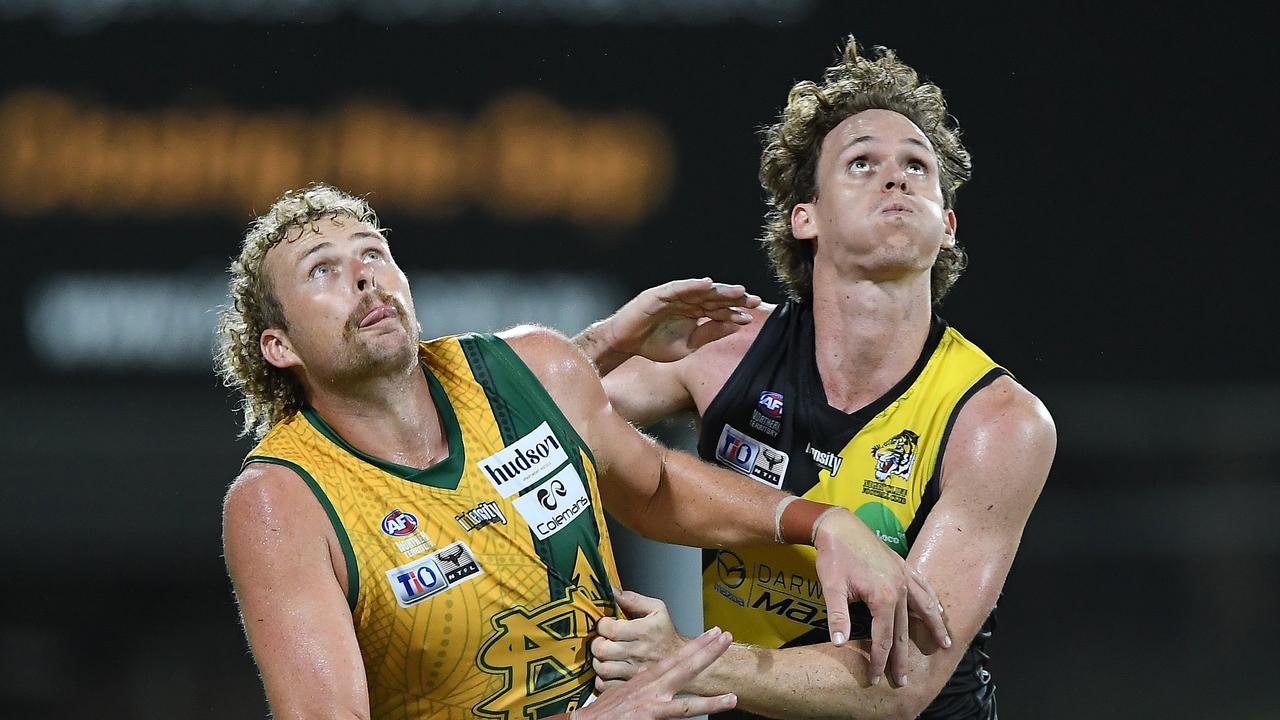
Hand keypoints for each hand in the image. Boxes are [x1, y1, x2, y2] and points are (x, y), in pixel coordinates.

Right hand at [581, 613, 735, 718]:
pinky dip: (692, 717)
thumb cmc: (604, 709)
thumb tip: (655, 675)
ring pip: (688, 706)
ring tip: (733, 698)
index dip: (697, 644)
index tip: (715, 632)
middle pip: (685, 668)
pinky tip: (709, 715)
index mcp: (648, 677)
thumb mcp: (623, 688)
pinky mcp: (650, 719)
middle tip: (727, 638)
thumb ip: (643, 682)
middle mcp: (653, 688)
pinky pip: (676, 719)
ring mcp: (653, 706)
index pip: (677, 657)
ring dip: (711, 703)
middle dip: (707, 653)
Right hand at [587, 278, 760, 370]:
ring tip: (738, 291)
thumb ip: (710, 334)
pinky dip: (692, 285)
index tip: (752, 315)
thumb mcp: (688, 345)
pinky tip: (707, 284)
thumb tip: (736, 326)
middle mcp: (687, 302)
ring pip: (701, 291)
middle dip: (734, 298)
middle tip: (754, 300)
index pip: (719, 310)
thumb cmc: (654, 344)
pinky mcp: (659, 293)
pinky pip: (678, 288)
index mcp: (695, 314)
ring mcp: (674, 296)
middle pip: (714, 298)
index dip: (735, 312)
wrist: (626, 344)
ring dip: (719, 290)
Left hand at [591, 590, 688, 691]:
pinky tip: (608, 670)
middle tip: (601, 640)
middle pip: (602, 650)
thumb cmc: (666, 634)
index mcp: (645, 631)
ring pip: (602, 668)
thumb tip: (611, 589)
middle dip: (596, 643)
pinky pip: (605, 685)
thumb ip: (632, 599)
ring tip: (604, 655)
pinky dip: (601, 679)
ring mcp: (635, 672)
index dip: (602, 626)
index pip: (610, 629)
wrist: (682, 661)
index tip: (605, 625)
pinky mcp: (632, 686)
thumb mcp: (656, 610)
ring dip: (598, 661)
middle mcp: (639, 652)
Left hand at [812, 509, 951, 687]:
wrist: (839, 525)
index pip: (883, 637)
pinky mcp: (902, 565)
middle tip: (905, 680)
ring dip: (935, 627)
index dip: (880, 660)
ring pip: (924, 607)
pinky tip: (939, 609)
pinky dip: (932, 599)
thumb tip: (838, 643)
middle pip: (904, 630)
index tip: (877, 678)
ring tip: (946, 644)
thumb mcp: (832, 587)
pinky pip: (923, 586)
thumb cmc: (834, 555)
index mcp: (883, 596)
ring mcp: (904, 576)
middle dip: (904, 656)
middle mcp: (899, 588)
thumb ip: (838, 616)